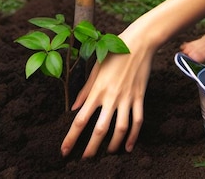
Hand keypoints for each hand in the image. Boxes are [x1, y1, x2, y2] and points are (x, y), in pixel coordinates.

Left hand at [60, 24, 154, 157]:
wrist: (138, 43)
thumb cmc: (114, 53)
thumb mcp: (95, 68)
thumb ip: (85, 90)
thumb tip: (75, 108)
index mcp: (97, 90)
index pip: (80, 120)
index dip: (71, 138)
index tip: (65, 151)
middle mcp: (111, 97)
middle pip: (99, 130)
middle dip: (91, 149)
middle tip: (85, 160)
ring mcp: (127, 98)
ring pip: (120, 129)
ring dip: (113, 145)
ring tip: (107, 153)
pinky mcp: (139, 97)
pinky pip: (137, 121)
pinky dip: (133, 136)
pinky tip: (128, 146)